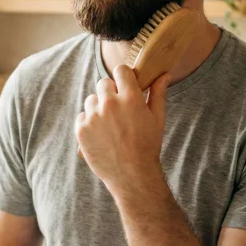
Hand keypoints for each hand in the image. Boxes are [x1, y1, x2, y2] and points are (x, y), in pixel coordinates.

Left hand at [75, 65, 169, 196]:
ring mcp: (93, 116)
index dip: (123, 77)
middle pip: (104, 83)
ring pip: (91, 100)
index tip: (125, 85)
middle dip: (110, 92)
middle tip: (118, 109)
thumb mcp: (157, 118)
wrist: (131, 175)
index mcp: (130, 98)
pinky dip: (88, 122)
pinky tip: (101, 134)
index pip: (120, 70)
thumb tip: (164, 74)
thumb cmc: (147, 146)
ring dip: (98, 107)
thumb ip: (158, 93)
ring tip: (110, 125)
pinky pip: (82, 115)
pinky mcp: (81, 129)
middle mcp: (110, 104)